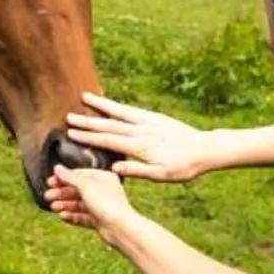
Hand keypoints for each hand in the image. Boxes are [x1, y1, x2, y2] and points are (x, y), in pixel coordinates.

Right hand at [46, 164, 136, 236]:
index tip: (50, 182)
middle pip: (78, 190)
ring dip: (65, 205)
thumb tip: (57, 168)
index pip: (80, 175)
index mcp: (103, 177)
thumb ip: (69, 177)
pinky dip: (72, 216)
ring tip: (54, 208)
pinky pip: (83, 217)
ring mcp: (101, 207)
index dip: (63, 178)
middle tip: (47, 196)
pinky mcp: (100, 221)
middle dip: (62, 193)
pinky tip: (62, 216)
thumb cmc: (106, 202)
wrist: (121, 228)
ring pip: (79, 204)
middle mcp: (103, 191)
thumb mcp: (85, 185)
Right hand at [63, 92, 209, 182]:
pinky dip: (118, 105)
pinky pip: (132, 109)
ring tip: (85, 97)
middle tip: (69, 117)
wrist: (205, 149)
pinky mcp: (154, 117)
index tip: (72, 134)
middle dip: (88, 122)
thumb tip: (114, 167)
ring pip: (120, 112)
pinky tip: (110, 103)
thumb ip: (137, 170)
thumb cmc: (183, 167)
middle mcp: (142, 130)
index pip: (110, 140)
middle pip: (110, 125)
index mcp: (141, 146)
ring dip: (101, 106)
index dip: (90, 137)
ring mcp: (148, 121)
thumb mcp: (161, 175)